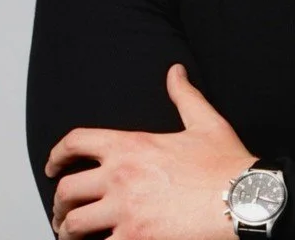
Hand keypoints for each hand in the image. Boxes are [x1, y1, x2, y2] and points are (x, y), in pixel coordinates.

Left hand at [45, 64, 256, 239]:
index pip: (77, 142)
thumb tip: (175, 71)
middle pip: (67, 190)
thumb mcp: (205, 121)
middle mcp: (121, 177)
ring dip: (68, 231)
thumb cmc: (224, 163)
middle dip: (59, 203)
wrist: (241, 199)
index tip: (53, 167)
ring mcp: (125, 212)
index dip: (57, 154)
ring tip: (73, 235)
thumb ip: (184, 95)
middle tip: (63, 211)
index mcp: (132, 146)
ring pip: (74, 226)